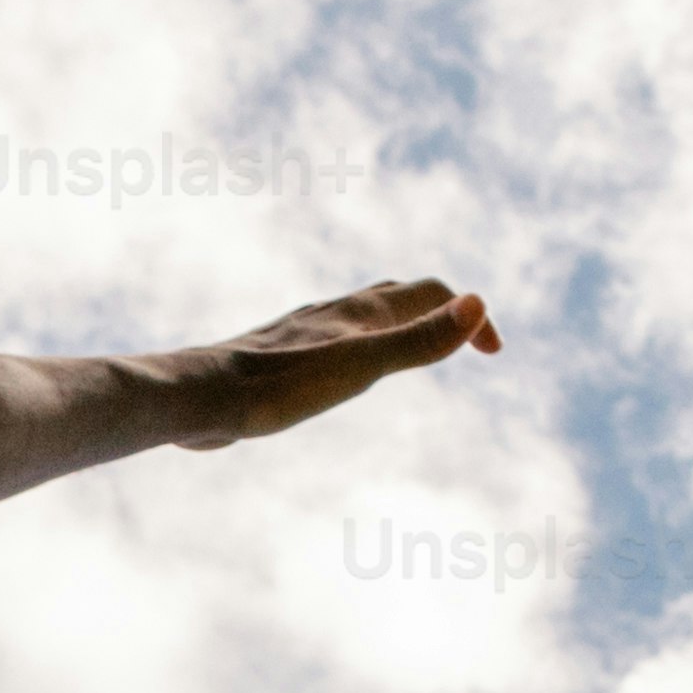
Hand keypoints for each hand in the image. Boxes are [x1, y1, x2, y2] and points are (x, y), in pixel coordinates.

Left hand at [153, 274, 501, 449]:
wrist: (200, 398)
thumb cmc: (278, 388)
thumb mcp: (362, 367)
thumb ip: (419, 341)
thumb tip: (479, 303)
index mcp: (359, 312)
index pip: (431, 294)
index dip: (469, 316)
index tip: (493, 353)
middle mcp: (334, 314)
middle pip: (400, 296)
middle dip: (441, 311)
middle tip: (467, 343)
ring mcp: (306, 334)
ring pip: (365, 317)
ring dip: (401, 325)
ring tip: (415, 351)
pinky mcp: (281, 359)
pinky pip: (335, 342)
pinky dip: (362, 347)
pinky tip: (343, 373)